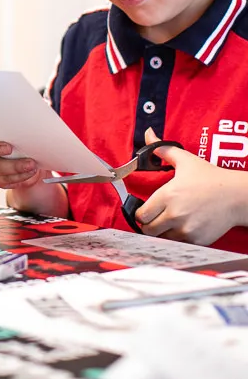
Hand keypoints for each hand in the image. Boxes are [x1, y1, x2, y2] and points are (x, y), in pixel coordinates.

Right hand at [0, 118, 45, 189]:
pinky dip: (16, 178)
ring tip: (31, 165)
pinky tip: (28, 174)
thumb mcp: (23, 123)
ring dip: (13, 167)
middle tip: (11, 149)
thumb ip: (22, 116)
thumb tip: (38, 107)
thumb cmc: (23, 135)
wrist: (29, 156)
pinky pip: (1, 180)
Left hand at [137, 128, 247, 244]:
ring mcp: (186, 229)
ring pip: (162, 239)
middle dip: (149, 225)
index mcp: (167, 196)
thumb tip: (149, 134)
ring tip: (170, 223)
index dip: (140, 213)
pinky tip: (183, 227)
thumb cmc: (210, 178)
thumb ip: (162, 149)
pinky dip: (178, 239)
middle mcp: (174, 214)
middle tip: (156, 218)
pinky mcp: (198, 240)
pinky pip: (179, 244)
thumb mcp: (185, 160)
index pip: (140, 215)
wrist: (238, 196)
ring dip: (163, 233)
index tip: (146, 210)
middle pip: (148, 230)